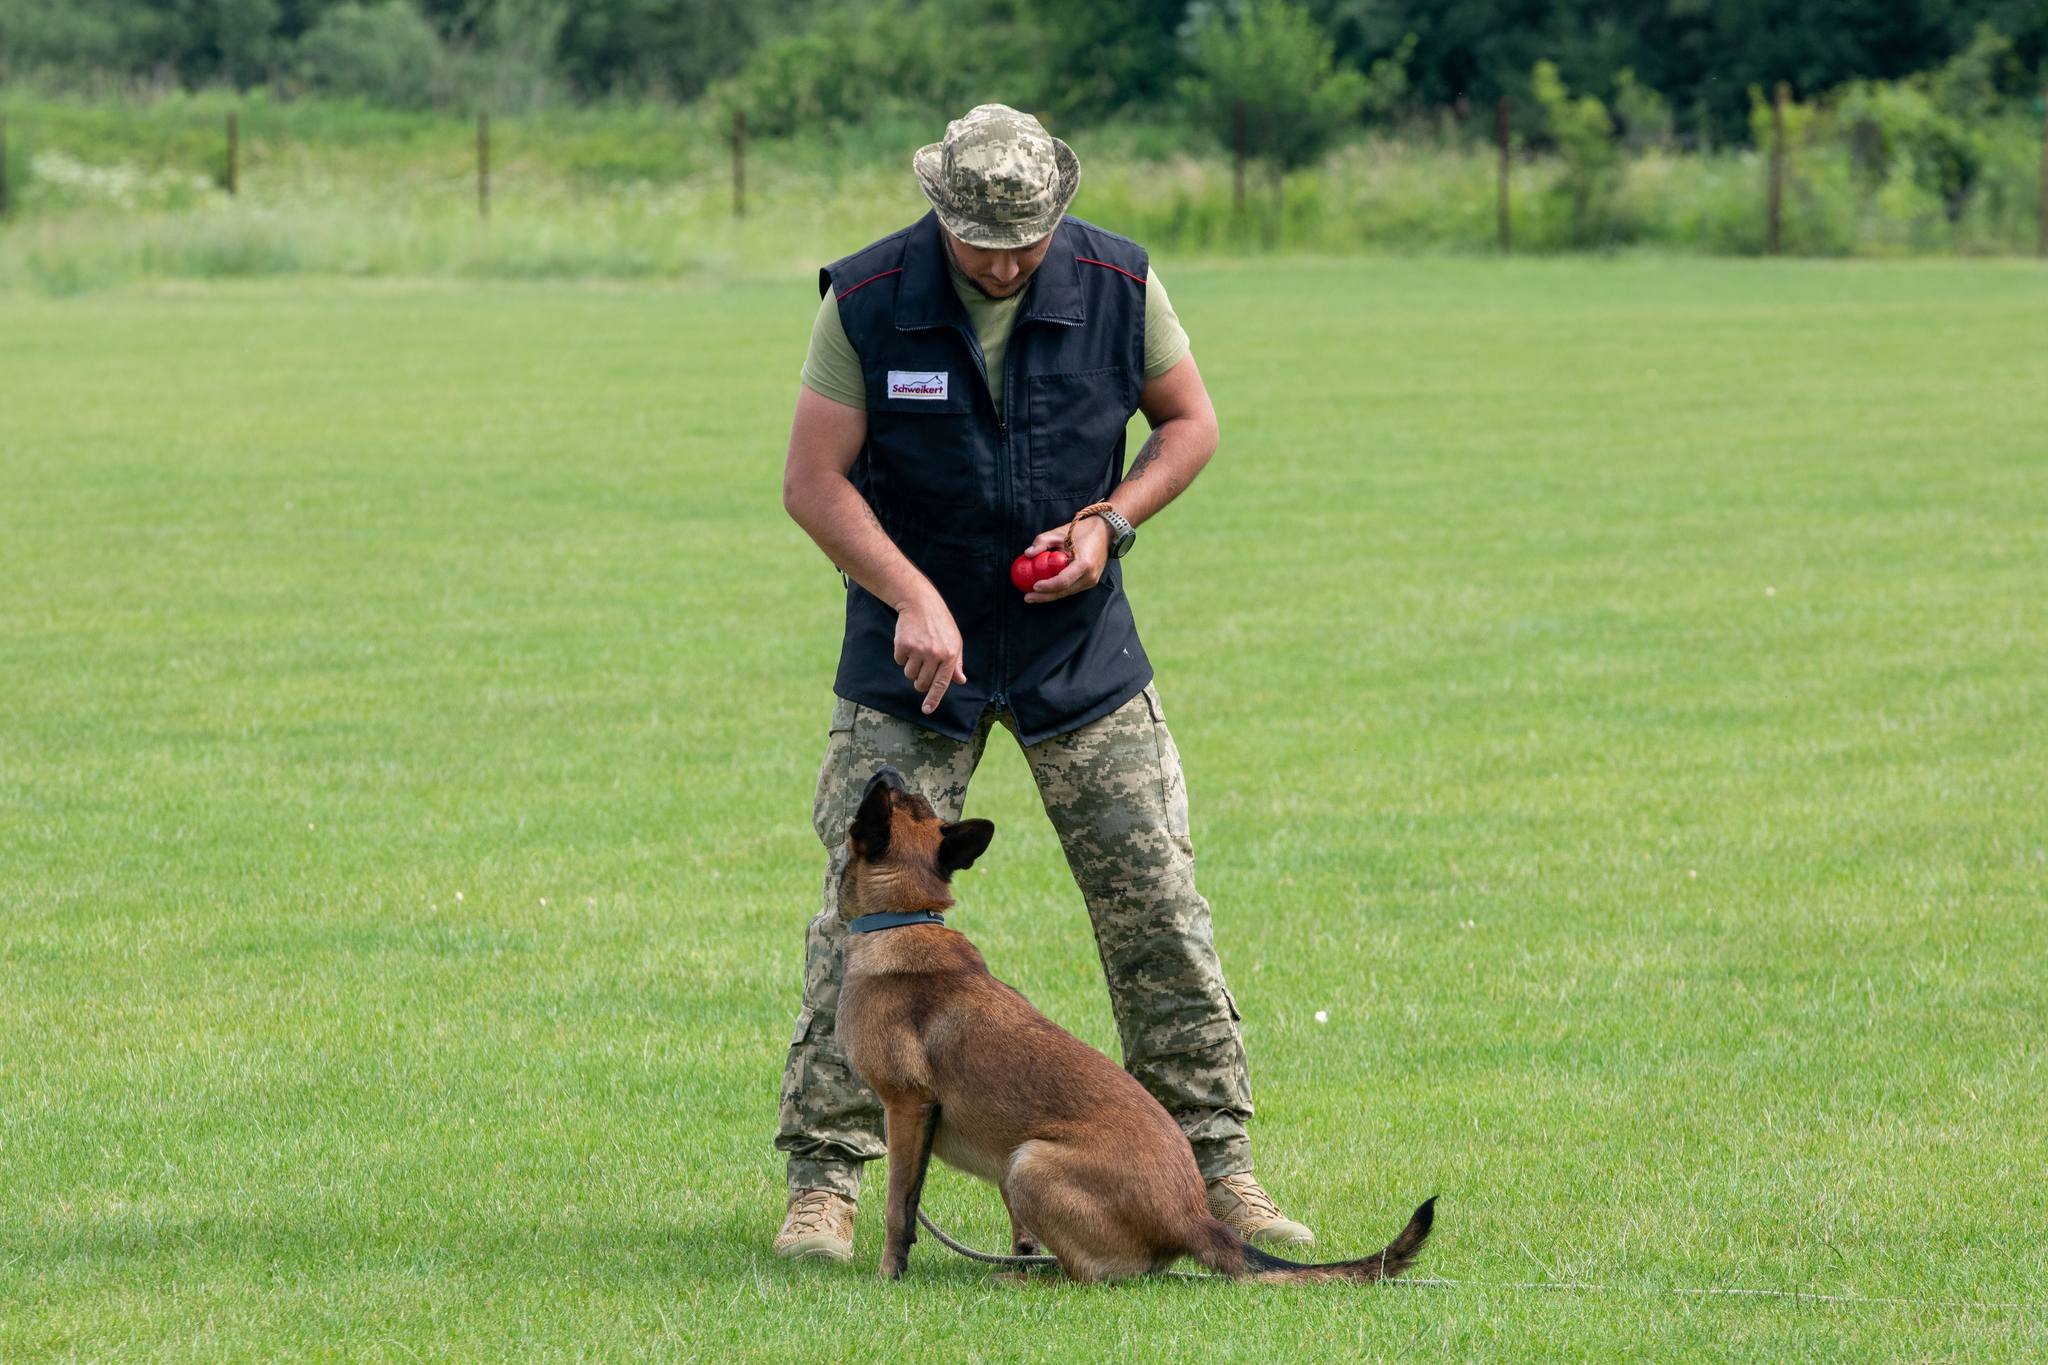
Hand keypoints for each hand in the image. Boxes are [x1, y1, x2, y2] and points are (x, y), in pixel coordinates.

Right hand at [893, 590, 966, 713]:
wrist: (920, 604)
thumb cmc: (940, 624)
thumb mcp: (955, 641)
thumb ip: (956, 663)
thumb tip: (960, 681)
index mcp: (950, 655)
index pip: (941, 683)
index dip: (933, 699)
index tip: (926, 710)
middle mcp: (934, 654)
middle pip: (922, 683)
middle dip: (920, 681)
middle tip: (922, 668)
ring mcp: (918, 650)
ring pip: (909, 674)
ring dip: (911, 667)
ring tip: (917, 650)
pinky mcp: (903, 645)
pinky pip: (899, 661)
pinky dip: (902, 655)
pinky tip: (909, 642)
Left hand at [1022, 516, 1107, 603]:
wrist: (1105, 531)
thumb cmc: (1082, 530)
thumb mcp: (1060, 532)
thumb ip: (1042, 541)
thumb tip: (1027, 554)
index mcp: (1084, 564)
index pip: (1063, 581)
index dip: (1048, 586)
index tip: (1034, 586)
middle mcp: (1090, 576)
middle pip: (1064, 591)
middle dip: (1045, 596)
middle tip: (1028, 598)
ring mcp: (1092, 581)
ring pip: (1067, 592)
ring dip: (1050, 595)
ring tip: (1033, 596)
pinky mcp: (1090, 581)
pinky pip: (1072, 588)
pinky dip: (1059, 590)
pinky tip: (1046, 590)